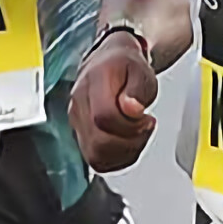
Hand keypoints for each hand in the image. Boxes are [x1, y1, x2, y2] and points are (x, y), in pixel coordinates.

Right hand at [70, 37, 159, 170]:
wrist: (110, 62)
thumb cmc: (126, 67)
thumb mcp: (141, 70)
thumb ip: (138, 89)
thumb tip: (131, 109)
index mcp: (93, 82)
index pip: (104, 117)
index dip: (130, 124)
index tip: (146, 117)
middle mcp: (78, 104)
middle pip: (98, 142)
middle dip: (130, 141)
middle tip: (145, 127)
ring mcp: (76, 123)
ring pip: (96, 156)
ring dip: (125, 153)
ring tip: (138, 135)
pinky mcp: (81, 137)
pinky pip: (97, 161)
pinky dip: (119, 160)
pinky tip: (130, 144)